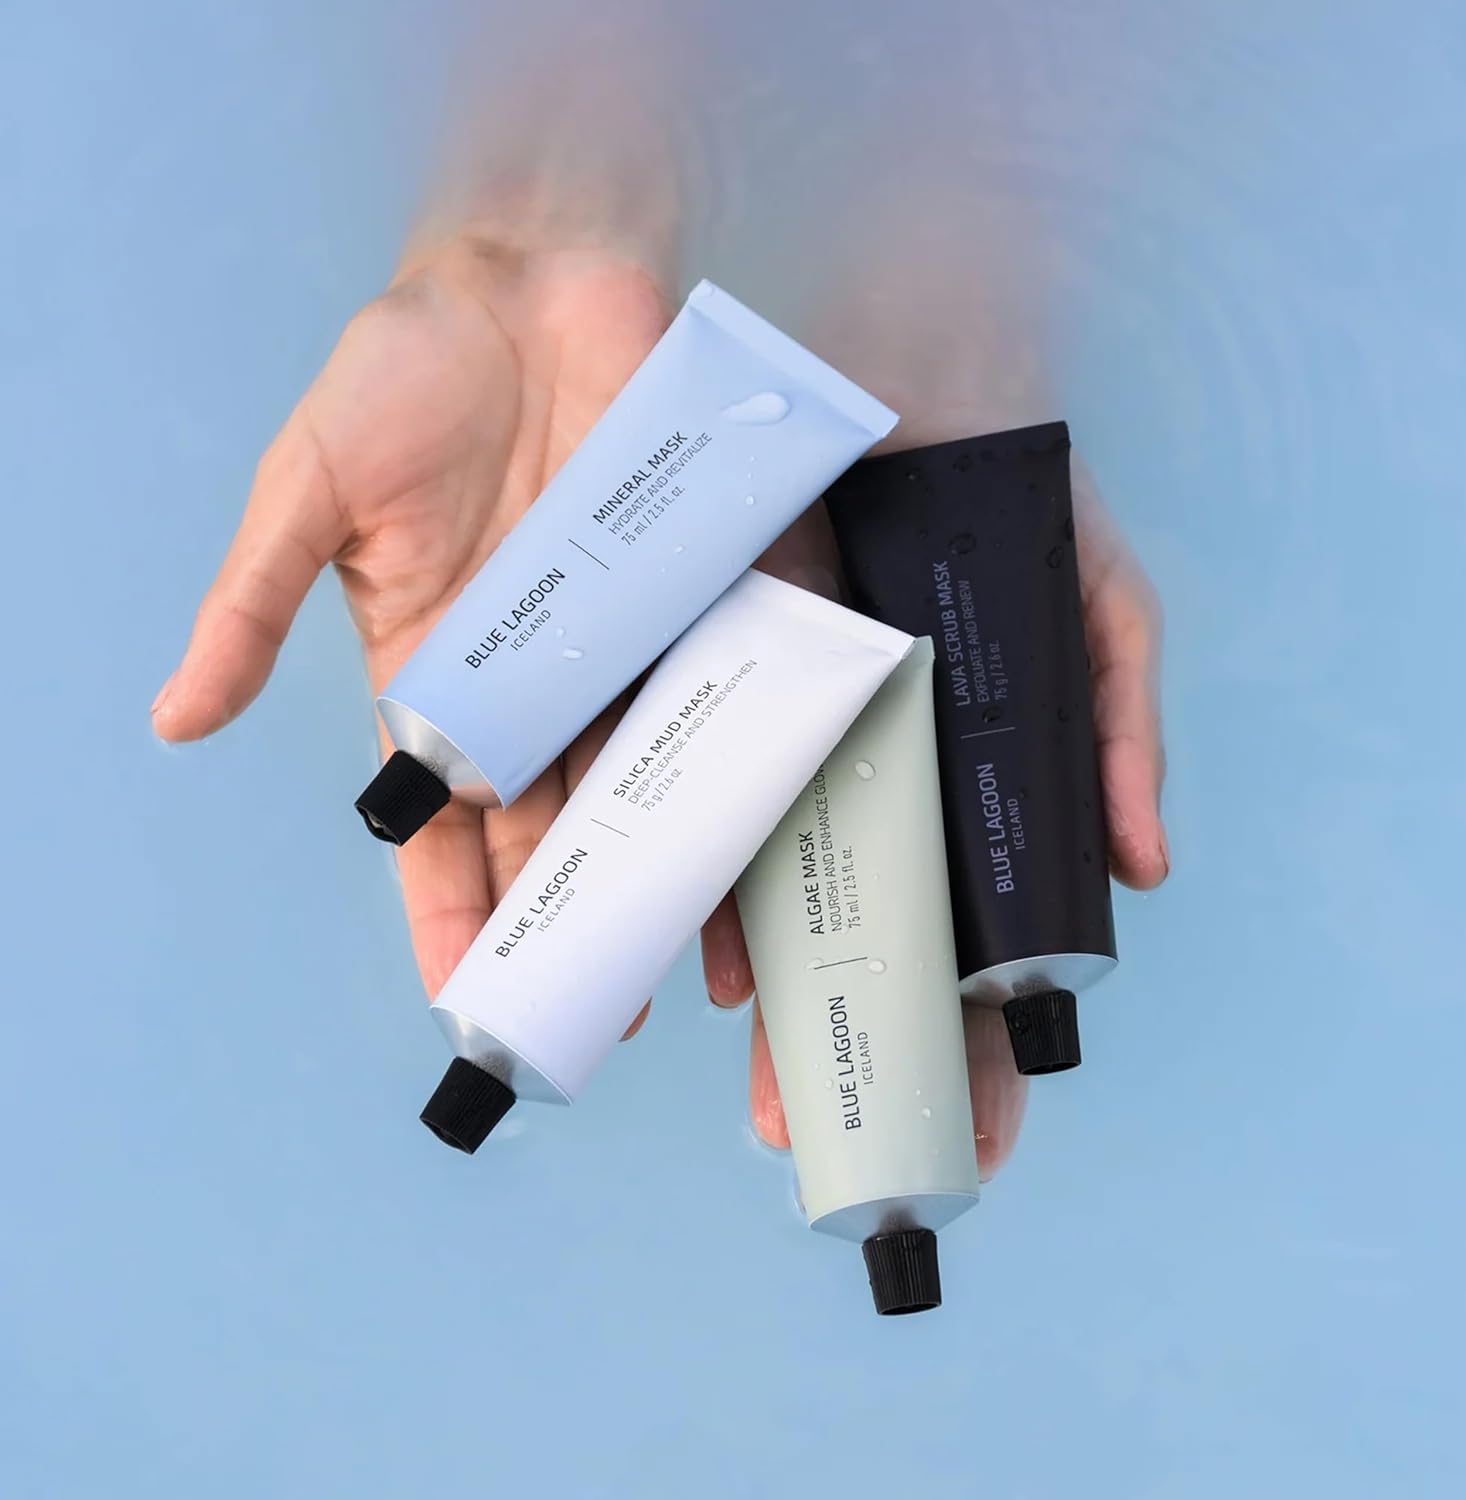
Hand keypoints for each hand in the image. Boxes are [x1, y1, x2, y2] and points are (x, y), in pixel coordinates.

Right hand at [152, 238, 671, 1028]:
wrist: (524, 273)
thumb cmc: (404, 376)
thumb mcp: (307, 492)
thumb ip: (252, 607)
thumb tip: (176, 720)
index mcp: (445, 671)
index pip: (444, 818)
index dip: (451, 905)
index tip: (463, 995)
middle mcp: (544, 672)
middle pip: (560, 819)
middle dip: (571, 917)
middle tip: (592, 1013)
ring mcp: (628, 633)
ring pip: (651, 777)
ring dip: (667, 869)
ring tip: (689, 968)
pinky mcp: (701, 583)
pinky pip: (730, 686)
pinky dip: (745, 758)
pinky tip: (761, 831)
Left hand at [700, 459, 1168, 1178]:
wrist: (888, 396)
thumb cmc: (1005, 506)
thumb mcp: (1096, 606)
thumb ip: (1119, 728)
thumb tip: (1146, 871)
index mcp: (970, 794)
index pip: (984, 948)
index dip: (982, 1045)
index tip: (983, 1134)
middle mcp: (880, 796)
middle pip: (873, 954)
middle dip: (864, 1058)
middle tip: (836, 1145)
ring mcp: (798, 760)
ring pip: (783, 910)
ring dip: (778, 1015)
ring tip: (772, 1107)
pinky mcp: (721, 710)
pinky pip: (707, 820)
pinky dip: (709, 897)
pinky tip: (712, 965)